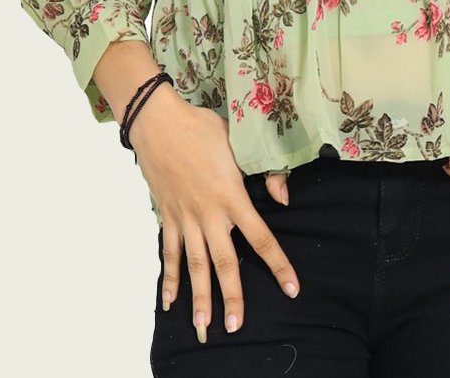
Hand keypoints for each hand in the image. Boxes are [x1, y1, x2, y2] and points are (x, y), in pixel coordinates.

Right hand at [129, 97, 301, 341]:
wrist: (158, 122)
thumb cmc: (201, 127)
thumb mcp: (238, 142)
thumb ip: (263, 171)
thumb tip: (283, 194)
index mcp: (231, 196)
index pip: (261, 237)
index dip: (278, 265)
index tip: (291, 288)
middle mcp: (209, 213)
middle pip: (224, 261)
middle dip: (232, 295)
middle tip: (235, 325)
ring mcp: (185, 217)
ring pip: (194, 264)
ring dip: (199, 296)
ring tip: (203, 325)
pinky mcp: (167, 215)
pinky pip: (170, 252)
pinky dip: (169, 276)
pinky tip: (169, 300)